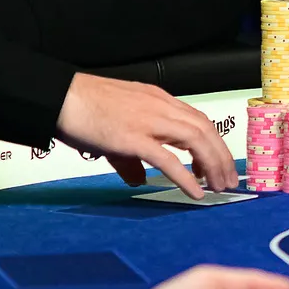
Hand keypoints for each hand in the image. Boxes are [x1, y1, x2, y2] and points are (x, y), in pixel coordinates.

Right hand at [56, 73, 238, 197]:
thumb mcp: (115, 133)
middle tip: (229, 181)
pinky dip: (186, 176)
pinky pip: (168, 159)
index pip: (198, 121)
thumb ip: (131, 158)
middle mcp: (161, 107)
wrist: (59, 97)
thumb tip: (139, 180)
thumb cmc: (84, 110)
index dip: (213, 143)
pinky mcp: (134, 138)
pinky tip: (197, 192)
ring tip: (219, 186)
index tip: (218, 165)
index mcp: (159, 101)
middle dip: (221, 156)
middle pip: (205, 130)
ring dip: (212, 165)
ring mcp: (149, 121)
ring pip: (195, 140)